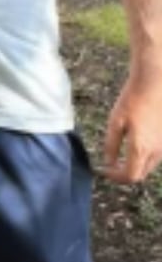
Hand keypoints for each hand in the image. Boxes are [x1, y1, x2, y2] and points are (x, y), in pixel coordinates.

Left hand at [100, 67, 161, 183]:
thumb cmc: (133, 100)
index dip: (115, 178)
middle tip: (110, 166)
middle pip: (140, 174)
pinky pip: (156, 157)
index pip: (130, 176)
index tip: (104, 170)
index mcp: (141, 148)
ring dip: (135, 166)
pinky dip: (144, 158)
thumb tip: (108, 162)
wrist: (155, 84)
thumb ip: (111, 144)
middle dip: (124, 174)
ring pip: (149, 167)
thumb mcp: (115, 122)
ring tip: (119, 156)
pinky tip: (133, 146)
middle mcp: (157, 151)